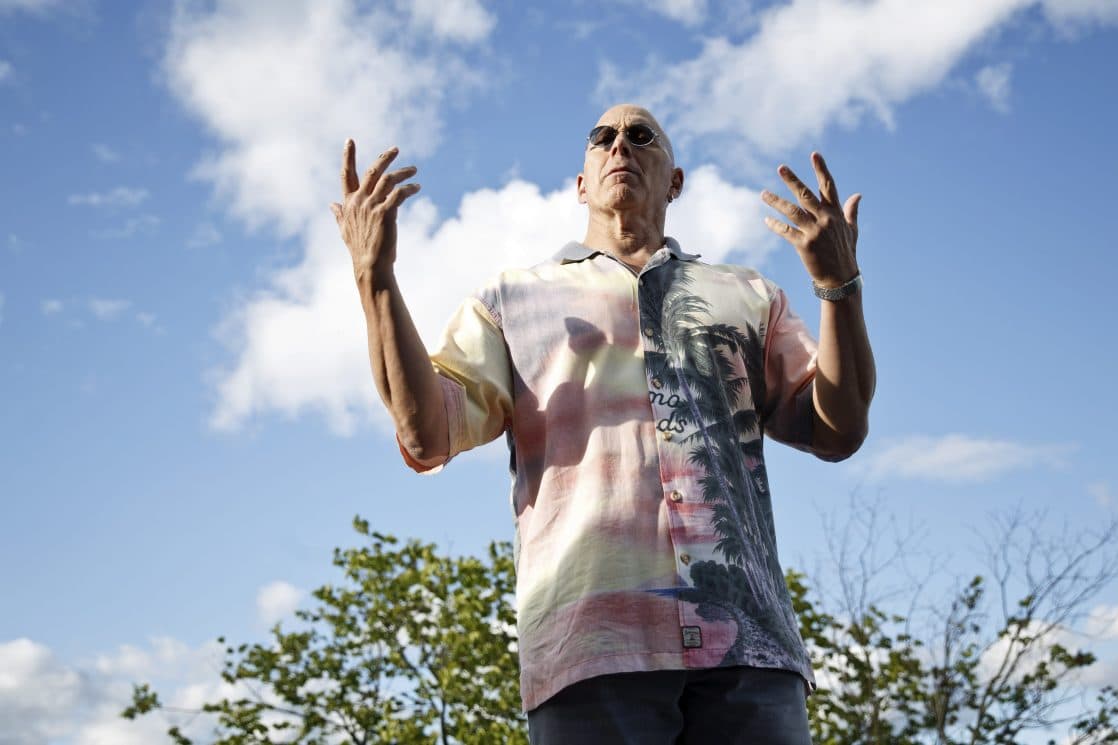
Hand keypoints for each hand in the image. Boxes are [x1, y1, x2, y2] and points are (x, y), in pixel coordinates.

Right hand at [330, 141, 420, 276]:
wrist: (370, 265)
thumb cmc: (360, 249)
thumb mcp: (345, 229)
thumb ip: (339, 214)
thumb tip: (332, 204)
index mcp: (349, 203)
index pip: (347, 175)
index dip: (348, 157)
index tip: (350, 141)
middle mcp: (359, 201)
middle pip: (371, 171)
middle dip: (384, 158)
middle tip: (396, 149)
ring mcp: (371, 206)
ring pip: (388, 180)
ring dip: (403, 173)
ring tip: (413, 170)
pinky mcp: (385, 213)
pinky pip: (399, 194)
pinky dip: (409, 188)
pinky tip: (416, 188)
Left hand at [761, 152, 860, 288]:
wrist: (841, 279)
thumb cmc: (846, 253)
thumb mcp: (852, 231)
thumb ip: (851, 211)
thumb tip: (857, 195)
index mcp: (836, 213)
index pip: (828, 186)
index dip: (821, 169)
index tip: (814, 154)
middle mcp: (826, 220)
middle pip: (806, 195)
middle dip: (792, 180)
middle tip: (780, 168)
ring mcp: (815, 232)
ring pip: (792, 211)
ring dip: (776, 202)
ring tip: (763, 194)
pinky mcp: (804, 245)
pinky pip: (786, 231)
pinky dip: (775, 225)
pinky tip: (766, 220)